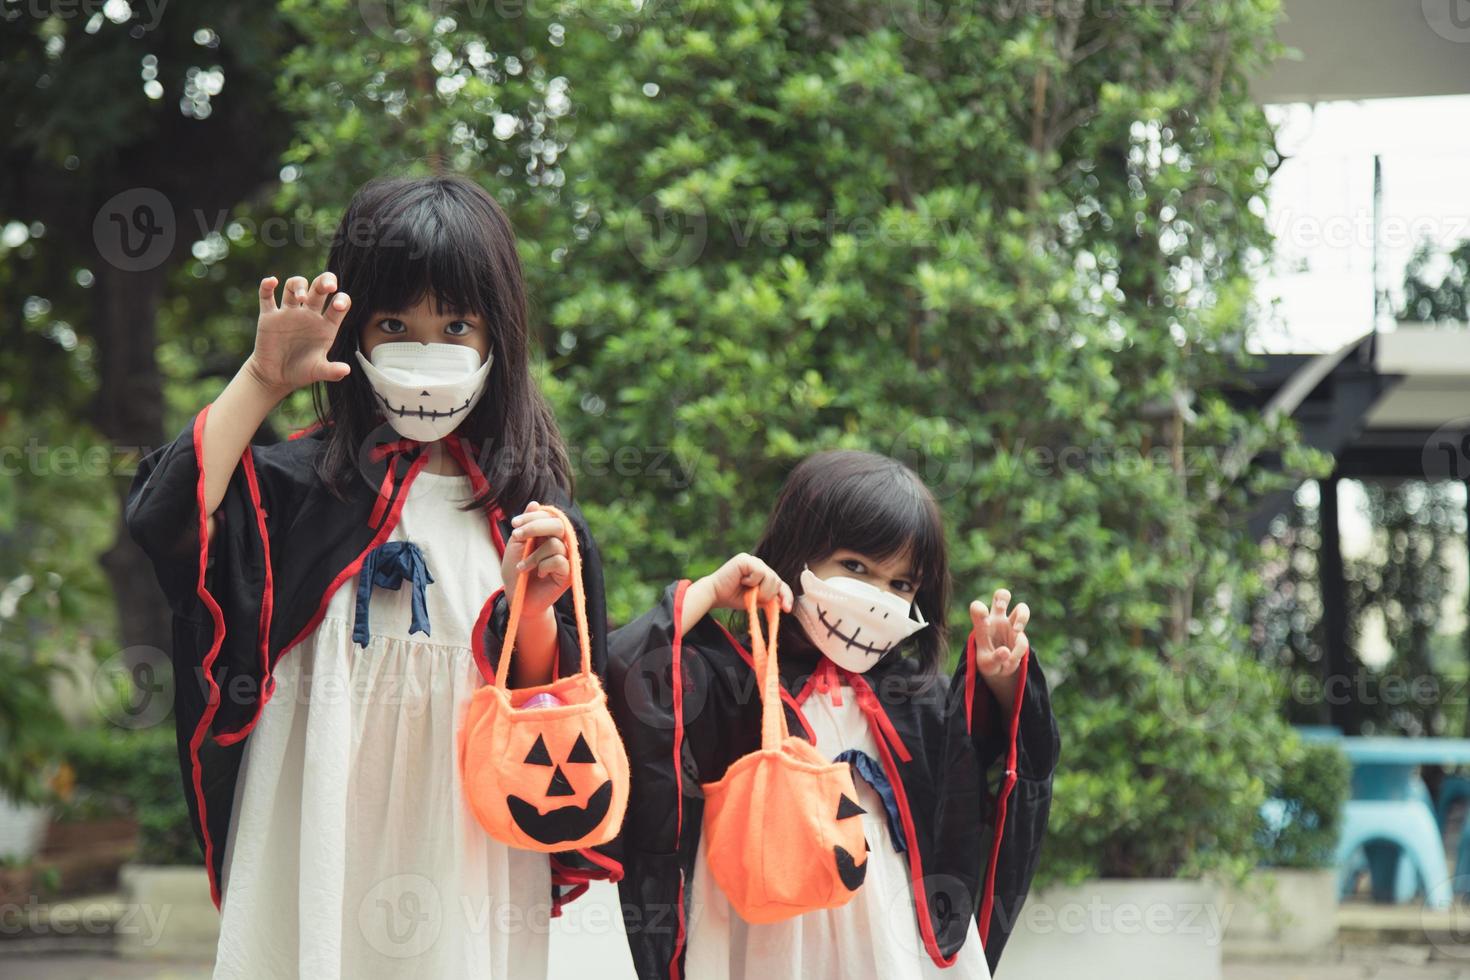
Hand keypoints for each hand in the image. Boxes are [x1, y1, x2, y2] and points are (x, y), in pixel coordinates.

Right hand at [245, 273, 351, 397]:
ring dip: (298, 285)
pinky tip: (272, 282)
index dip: (341, 300)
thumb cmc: (301, 372)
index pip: (339, 304)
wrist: (275, 376)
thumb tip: (346, 370)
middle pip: (318, 288)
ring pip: (293, 286)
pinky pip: (266, 296)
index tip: (337, 305)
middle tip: (328, 286)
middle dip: (324, 281)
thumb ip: (331, 371)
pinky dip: (266, 286)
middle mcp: (309, 314)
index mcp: (326, 325)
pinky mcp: (269, 316)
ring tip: (301, 298)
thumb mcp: (317, 371)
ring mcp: (289, 313)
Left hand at [502, 502, 571, 616]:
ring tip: (523, 567)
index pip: (549, 515)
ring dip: (534, 555)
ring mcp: (567, 558)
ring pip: (556, 544)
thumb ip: (526, 526)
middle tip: (517, 536)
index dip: (532, 516)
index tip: (514, 523)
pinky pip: (559, 561)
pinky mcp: (569, 573)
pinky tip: (538, 574)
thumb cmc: (516, 571)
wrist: (517, 598)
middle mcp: (561, 542)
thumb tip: (535, 503)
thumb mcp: (516, 545)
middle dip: (535, 527)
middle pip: (558, 524)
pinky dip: (543, 566)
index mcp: (549, 533)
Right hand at [700, 553, 792, 612]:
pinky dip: (752, 581)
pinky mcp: (745, 559)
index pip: (780, 583)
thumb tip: (784, 603)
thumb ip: (769, 599)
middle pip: (777, 581)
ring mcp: (752, 560)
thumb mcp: (755, 601)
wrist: (714, 595)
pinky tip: (741, 580)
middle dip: (768, 594)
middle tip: (754, 598)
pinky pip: (760, 572)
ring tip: (747, 590)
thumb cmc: (732, 597)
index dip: (786, 596)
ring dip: (761, 589)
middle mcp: (759, 564)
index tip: (787, 609)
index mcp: (763, 573)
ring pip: (771, 577)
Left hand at [970, 588, 1029, 679]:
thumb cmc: (988, 662)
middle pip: (1001, 595)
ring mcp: (1011, 626)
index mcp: (982, 623)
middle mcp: (997, 620)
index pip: (977, 608)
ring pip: (1022, 608)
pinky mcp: (1022, 636)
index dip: (981, 610)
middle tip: (1001, 606)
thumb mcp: (987, 664)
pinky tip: (1011, 658)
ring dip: (1022, 617)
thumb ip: (995, 658)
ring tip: (1017, 630)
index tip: (986, 623)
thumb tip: (1006, 652)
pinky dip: (1019, 650)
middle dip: (1003, 596)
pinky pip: (1023, 639)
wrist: (1000, 669)